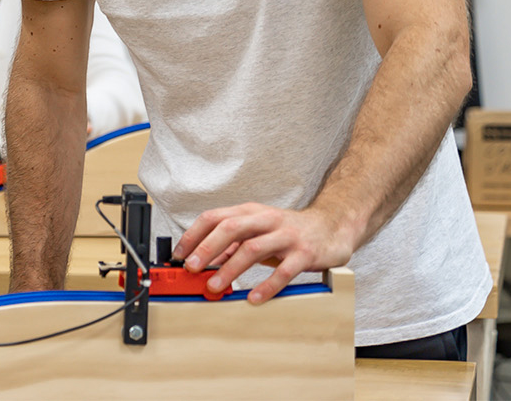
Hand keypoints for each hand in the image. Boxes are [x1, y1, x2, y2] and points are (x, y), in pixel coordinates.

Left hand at [171, 202, 359, 303]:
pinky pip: (284, 270)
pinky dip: (267, 285)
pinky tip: (254, 298)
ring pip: (253, 248)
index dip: (193, 235)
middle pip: (230, 228)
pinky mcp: (306, 253)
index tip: (177, 254)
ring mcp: (287, 235)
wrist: (333, 226)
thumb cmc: (288, 230)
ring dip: (230, 268)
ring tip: (214, 286)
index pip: (214, 217)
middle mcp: (266, 219)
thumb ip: (232, 242)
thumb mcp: (257, 230)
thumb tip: (202, 258)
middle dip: (206, 248)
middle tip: (190, 268)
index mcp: (249, 212)